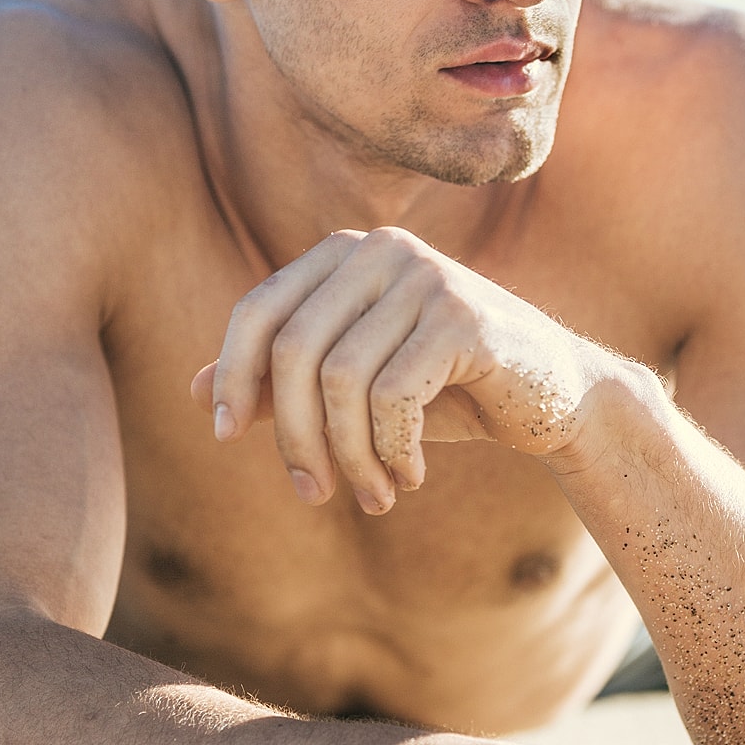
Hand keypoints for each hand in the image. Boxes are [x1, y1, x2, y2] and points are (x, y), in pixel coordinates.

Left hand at [193, 228, 612, 513]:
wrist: (553, 397)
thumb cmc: (445, 389)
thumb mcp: (353, 388)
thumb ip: (278, 384)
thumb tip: (191, 394)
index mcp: (343, 253)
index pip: (258, 311)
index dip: (230, 376)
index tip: (224, 438)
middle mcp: (380, 249)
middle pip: (293, 351)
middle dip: (293, 436)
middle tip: (314, 494)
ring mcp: (425, 276)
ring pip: (340, 381)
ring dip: (349, 455)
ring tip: (371, 496)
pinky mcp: (463, 316)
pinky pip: (394, 396)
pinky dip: (393, 450)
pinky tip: (412, 476)